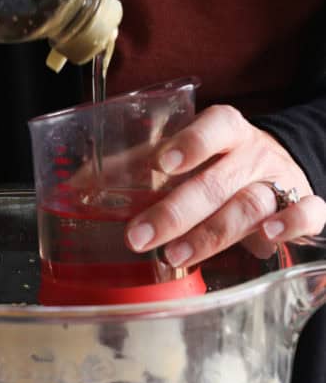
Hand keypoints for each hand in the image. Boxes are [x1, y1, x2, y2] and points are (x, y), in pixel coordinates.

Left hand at [125, 105, 325, 265]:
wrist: (279, 166)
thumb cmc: (218, 162)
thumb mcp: (185, 155)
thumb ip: (139, 166)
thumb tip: (79, 185)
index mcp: (227, 132)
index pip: (216, 126)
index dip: (192, 142)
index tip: (161, 164)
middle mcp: (253, 154)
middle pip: (218, 181)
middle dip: (176, 211)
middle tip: (140, 236)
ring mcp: (280, 180)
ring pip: (251, 205)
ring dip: (212, 233)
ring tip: (175, 256)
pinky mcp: (303, 204)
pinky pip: (309, 212)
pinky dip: (294, 224)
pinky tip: (269, 239)